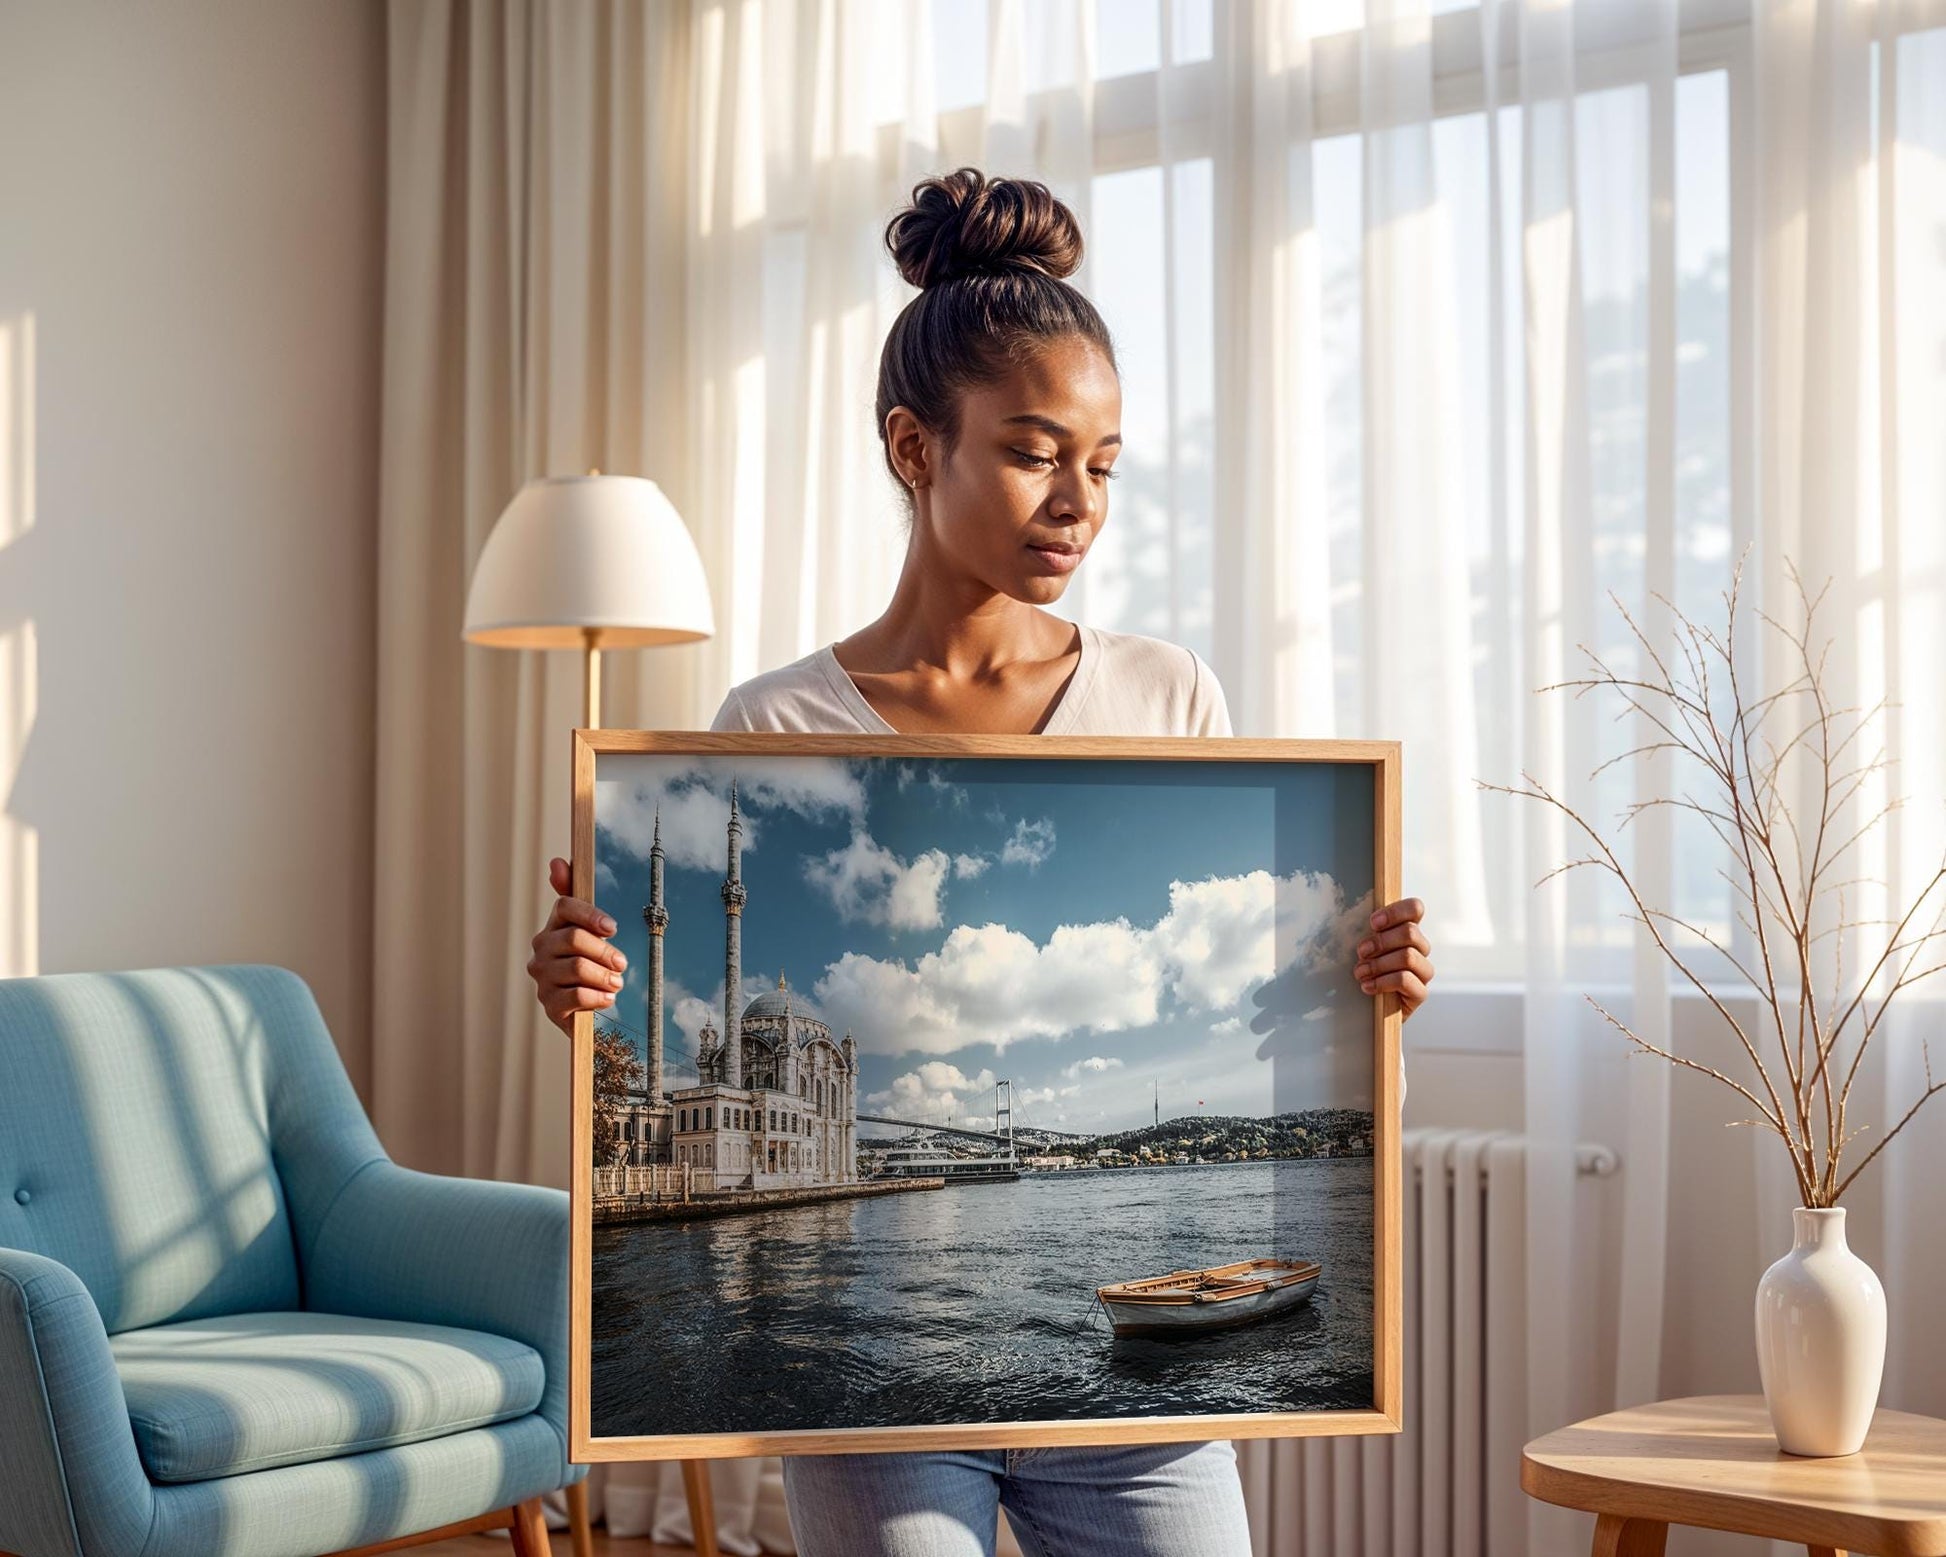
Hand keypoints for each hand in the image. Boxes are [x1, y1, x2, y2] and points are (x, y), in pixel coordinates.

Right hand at [527, 856, 627, 1036]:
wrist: (583, 1007)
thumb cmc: (589, 962)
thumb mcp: (590, 930)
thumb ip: (576, 895)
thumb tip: (556, 862)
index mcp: (552, 926)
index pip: (564, 906)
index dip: (591, 914)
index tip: (612, 928)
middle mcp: (541, 949)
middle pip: (575, 938)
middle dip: (605, 951)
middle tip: (622, 963)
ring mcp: (542, 977)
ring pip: (578, 967)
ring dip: (605, 976)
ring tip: (616, 982)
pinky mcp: (549, 1004)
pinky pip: (577, 996)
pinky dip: (598, 997)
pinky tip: (607, 998)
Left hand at [1353, 896, 1432, 1018]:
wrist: (1369, 1011)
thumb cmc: (1365, 972)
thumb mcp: (1364, 949)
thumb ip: (1367, 934)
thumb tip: (1351, 921)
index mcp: (1407, 932)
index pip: (1415, 909)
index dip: (1396, 912)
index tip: (1373, 923)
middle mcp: (1420, 949)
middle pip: (1411, 932)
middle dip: (1381, 941)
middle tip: (1361, 952)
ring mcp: (1423, 971)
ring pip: (1408, 956)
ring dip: (1379, 963)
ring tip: (1360, 973)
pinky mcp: (1420, 993)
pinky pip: (1405, 980)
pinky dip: (1383, 982)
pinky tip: (1367, 987)